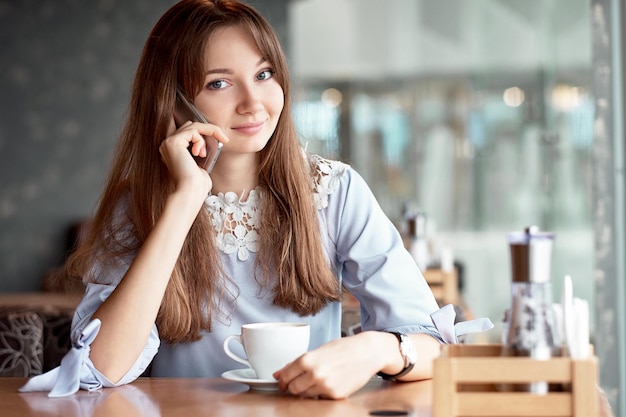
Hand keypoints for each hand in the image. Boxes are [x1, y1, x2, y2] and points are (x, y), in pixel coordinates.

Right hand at [159, 119, 228, 197]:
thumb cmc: (197, 183)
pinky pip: (194, 130)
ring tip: (204, 154)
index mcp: (172, 150)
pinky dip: (201, 140)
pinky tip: (200, 153)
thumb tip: (211, 140)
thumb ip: (201, 150)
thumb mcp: (201, 163)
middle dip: (208, 132)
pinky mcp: (173, 142)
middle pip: (191, 126)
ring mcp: (168, 142)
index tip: (221, 139)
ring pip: (193, 126)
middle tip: (222, 140)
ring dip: (206, 136)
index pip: (189, 132)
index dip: (205, 133)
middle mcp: (167, 145)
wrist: (191, 191)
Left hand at [273, 332, 389, 399]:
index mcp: (307, 360)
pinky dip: (320, 393)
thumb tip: (279, 374)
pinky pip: (320, 398)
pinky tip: (328, 382)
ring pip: (305, 395)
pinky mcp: (335, 395)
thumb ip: (297, 363)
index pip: (285, 376)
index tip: (282, 382)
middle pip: (293, 389)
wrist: (367, 352)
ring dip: (306, 391)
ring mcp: (325, 386)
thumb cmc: (344, 349)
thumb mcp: (318, 350)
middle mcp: (315, 374)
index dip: (282, 381)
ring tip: (316, 380)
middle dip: (292, 387)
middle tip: (296, 384)